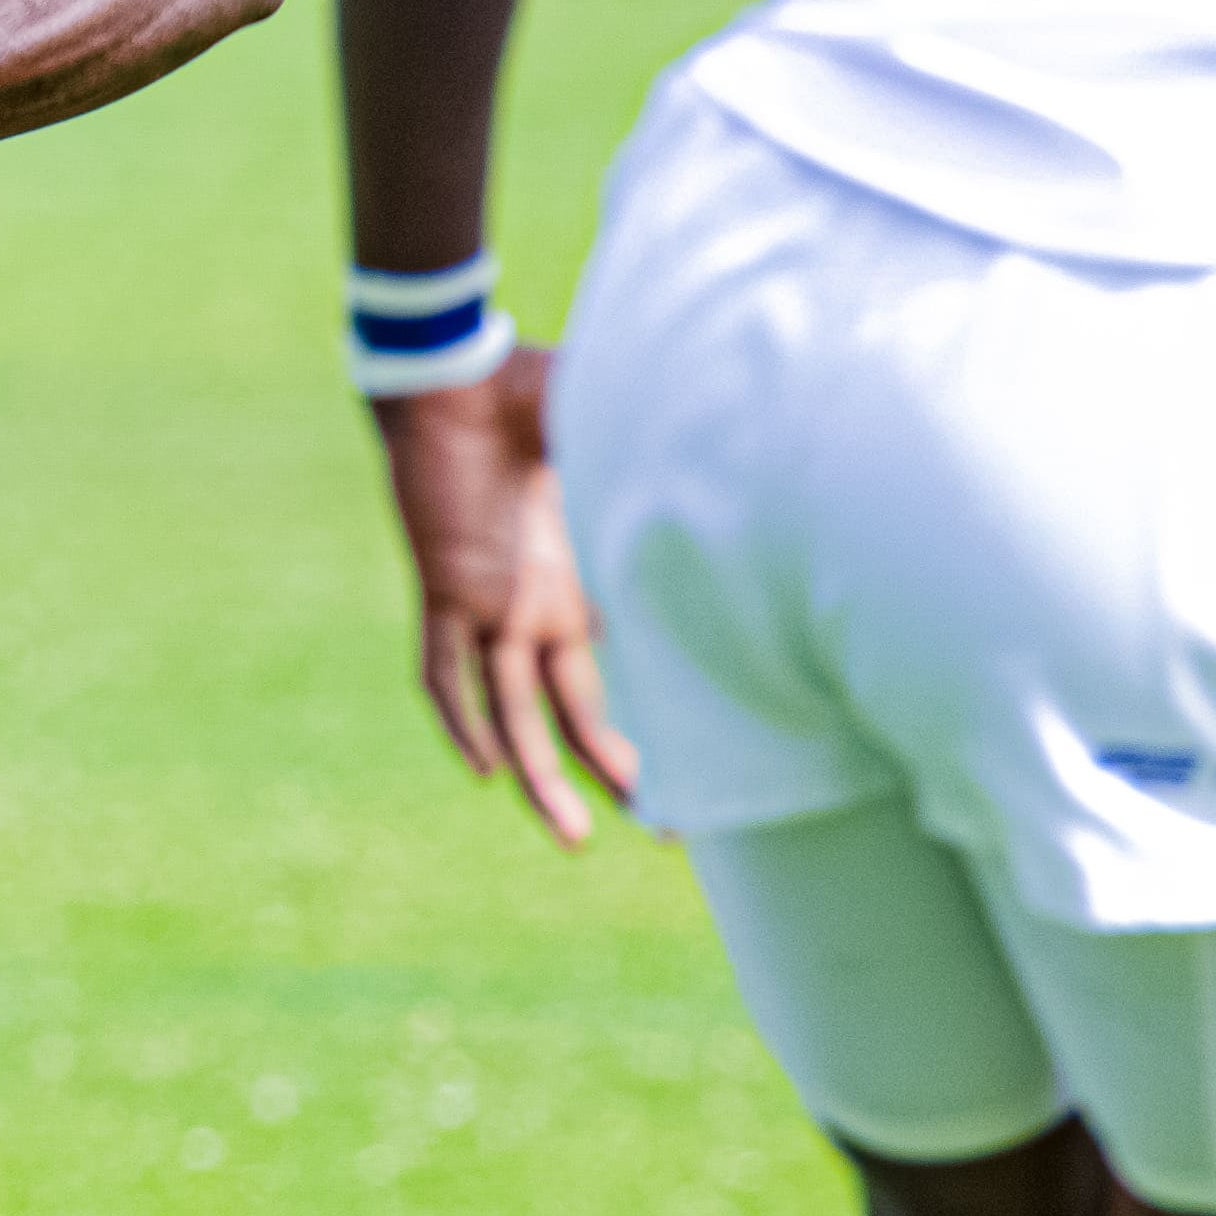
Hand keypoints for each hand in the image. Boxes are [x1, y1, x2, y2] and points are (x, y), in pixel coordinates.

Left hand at [371, 344, 639, 847]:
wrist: (456, 377)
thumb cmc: (540, 395)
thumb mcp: (627, 444)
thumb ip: (676, 470)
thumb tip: (772, 464)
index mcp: (580, 588)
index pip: (608, 679)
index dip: (645, 730)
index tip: (685, 778)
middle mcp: (536, 610)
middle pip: (571, 716)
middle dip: (613, 775)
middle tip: (665, 830)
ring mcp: (489, 605)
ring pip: (511, 712)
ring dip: (538, 775)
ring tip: (571, 838)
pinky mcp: (444, 588)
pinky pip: (443, 668)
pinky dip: (460, 718)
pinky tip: (482, 770)